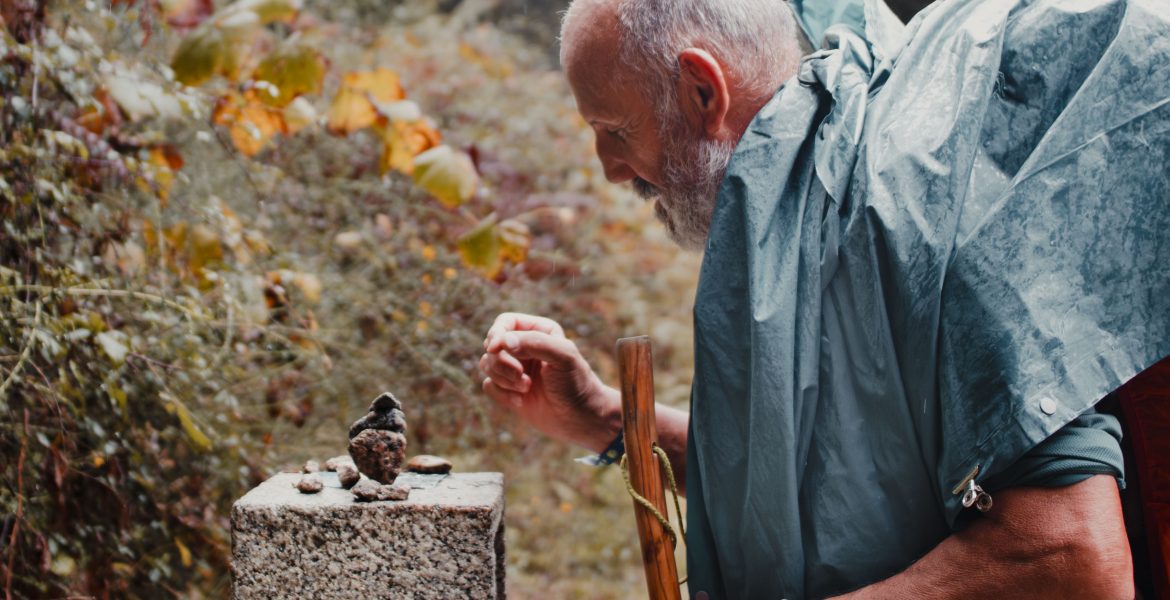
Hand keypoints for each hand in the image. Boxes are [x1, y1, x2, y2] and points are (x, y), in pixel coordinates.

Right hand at [479, 312, 620, 451]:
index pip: (505, 322)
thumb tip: (502, 342)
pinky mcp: (508, 389)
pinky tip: (520, 402)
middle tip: (521, 376)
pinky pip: (488, 385)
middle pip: (491, 344)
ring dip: (503, 379)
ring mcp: (515, 368)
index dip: (496, 334)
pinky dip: (501, 394)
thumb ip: (534, 342)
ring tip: (526, 388)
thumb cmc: (576, 384)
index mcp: (538, 331)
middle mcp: (524, 347)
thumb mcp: (563, 356)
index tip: (496, 348)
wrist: (580, 419)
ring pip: (487, 364)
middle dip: (502, 362)